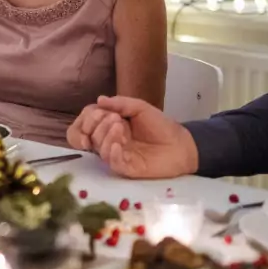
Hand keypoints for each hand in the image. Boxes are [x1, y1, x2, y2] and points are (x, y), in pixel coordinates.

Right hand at [67, 96, 198, 178]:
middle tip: (116, 119)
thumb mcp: (140, 107)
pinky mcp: (127, 168)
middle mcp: (109, 141)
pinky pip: (113, 163)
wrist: (181, 144)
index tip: (99, 113)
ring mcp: (117, 155)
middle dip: (99, 126)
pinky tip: (120, 145)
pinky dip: (113, 153)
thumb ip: (120, 103)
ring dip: (106, 137)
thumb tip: (99, 100)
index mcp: (109, 125)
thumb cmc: (160, 125)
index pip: (86, 123)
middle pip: (90, 136)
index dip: (87, 119)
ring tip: (120, 127)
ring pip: (100, 149)